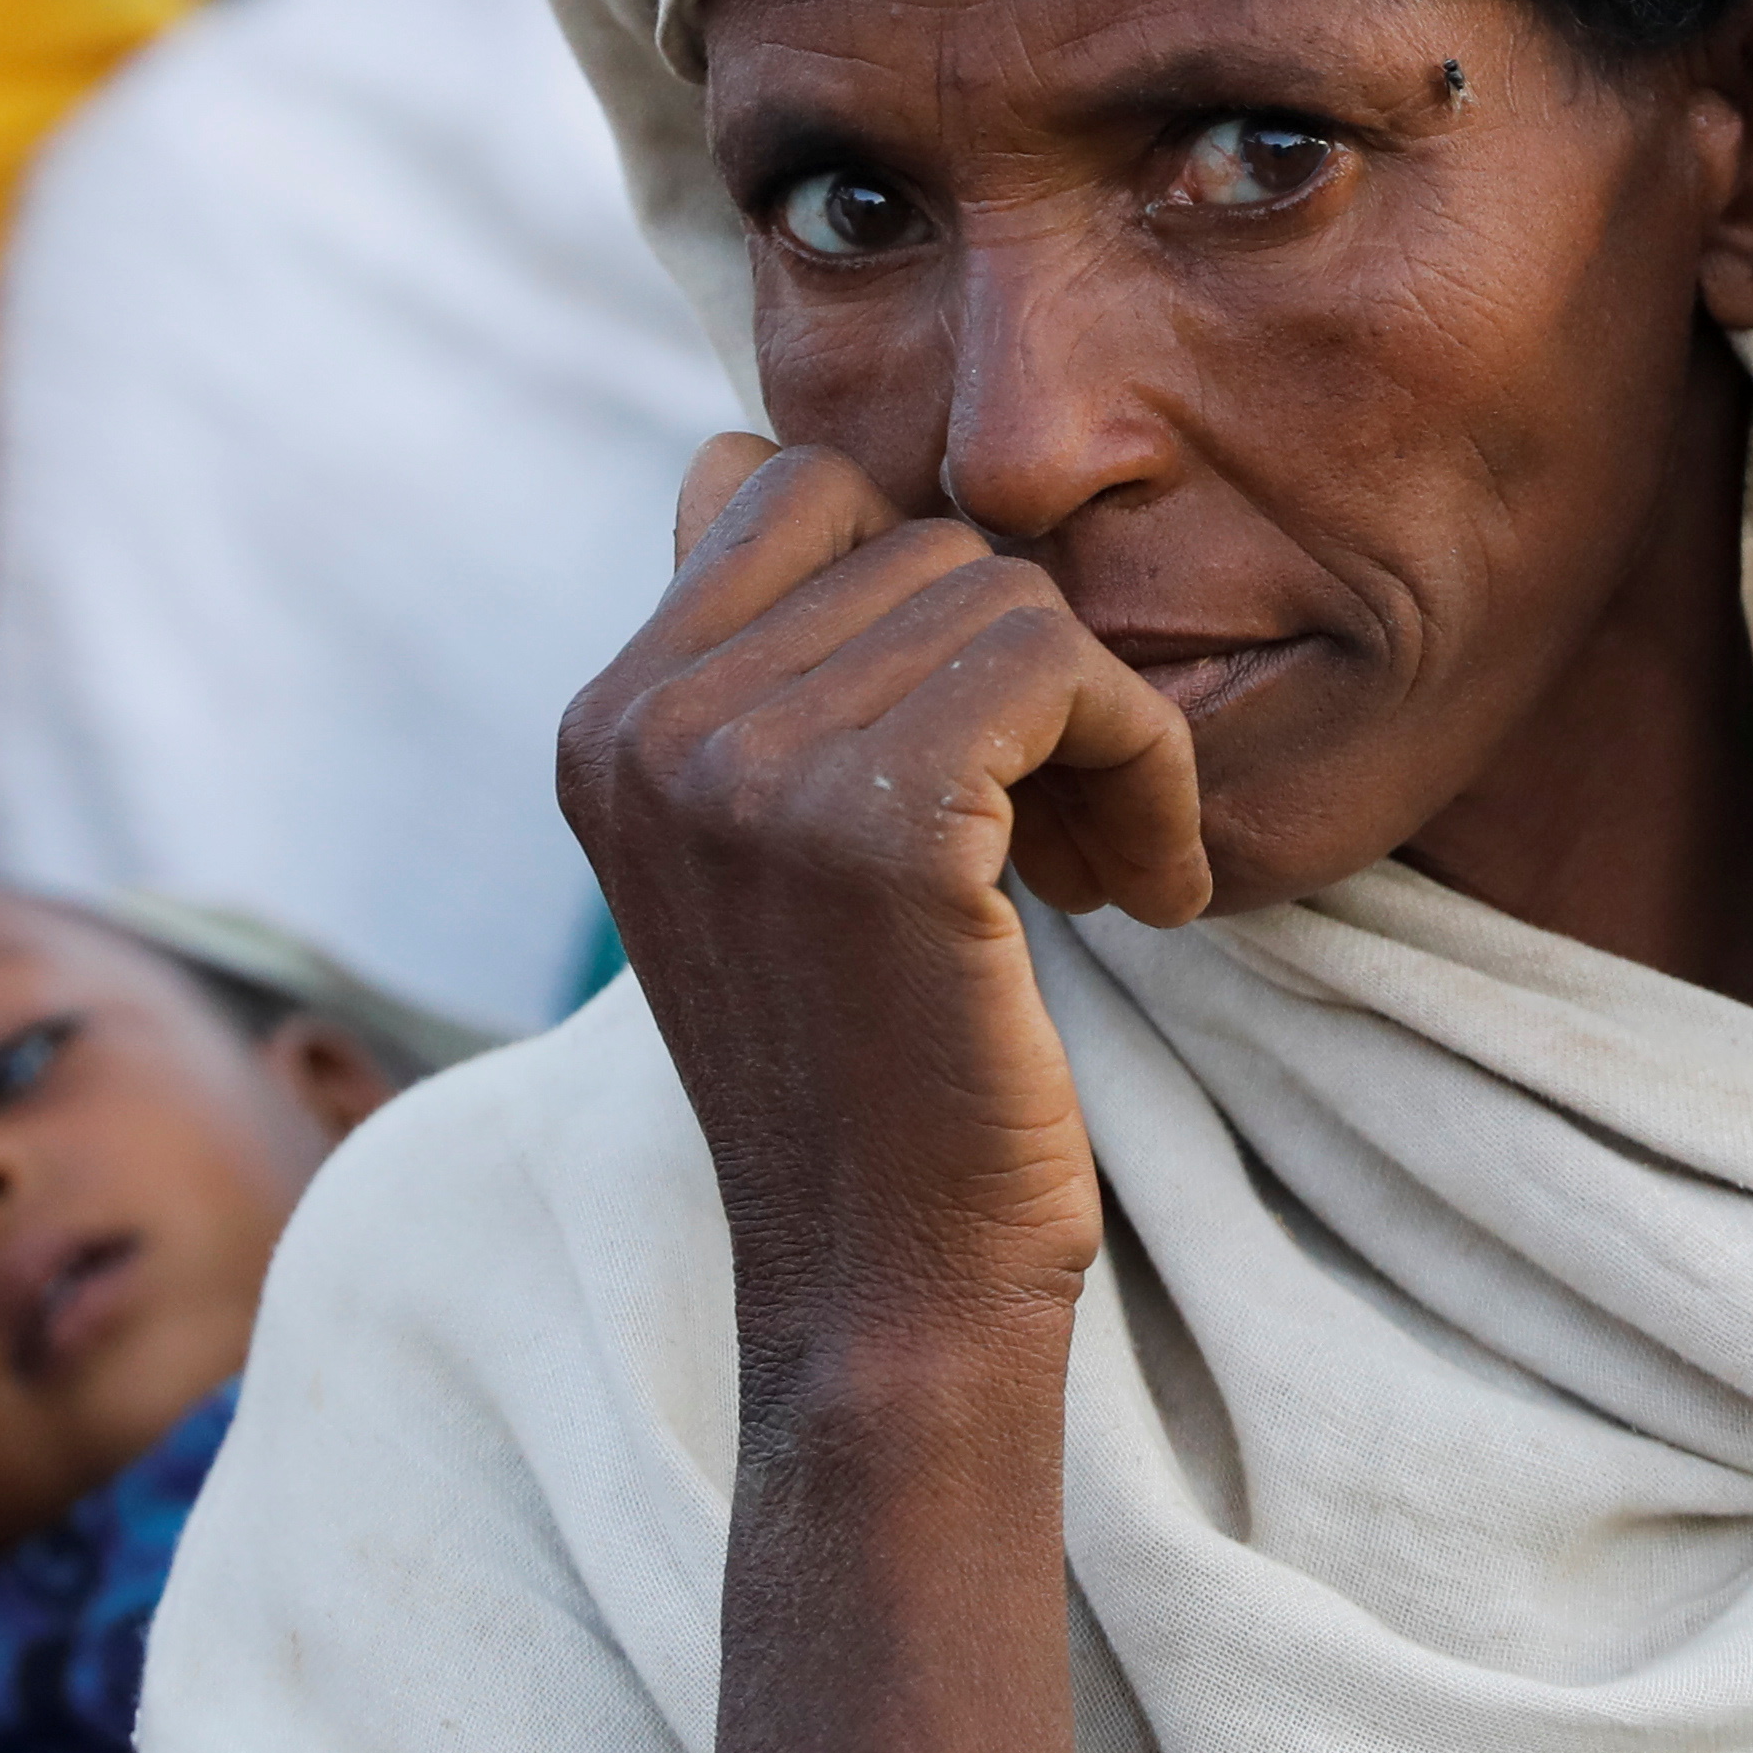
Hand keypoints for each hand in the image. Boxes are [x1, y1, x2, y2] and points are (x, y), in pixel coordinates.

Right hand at [559, 439, 1213, 1373]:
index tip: (978, 759)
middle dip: (1026, 673)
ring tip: (1099, 870)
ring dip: (1101, 727)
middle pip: (920, 541)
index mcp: (604, 723)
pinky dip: (1148, 763)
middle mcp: (647, 726)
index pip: (786, 488)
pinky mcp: (882, 823)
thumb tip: (742, 453)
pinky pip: (1069, 663)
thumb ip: (747, 663)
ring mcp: (749, 770)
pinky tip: (1143, 894)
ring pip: (1008, 596)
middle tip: (1070, 832)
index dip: (921, 600)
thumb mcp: (760, 853)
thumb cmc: (866, 1078)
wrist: (886, 1298)